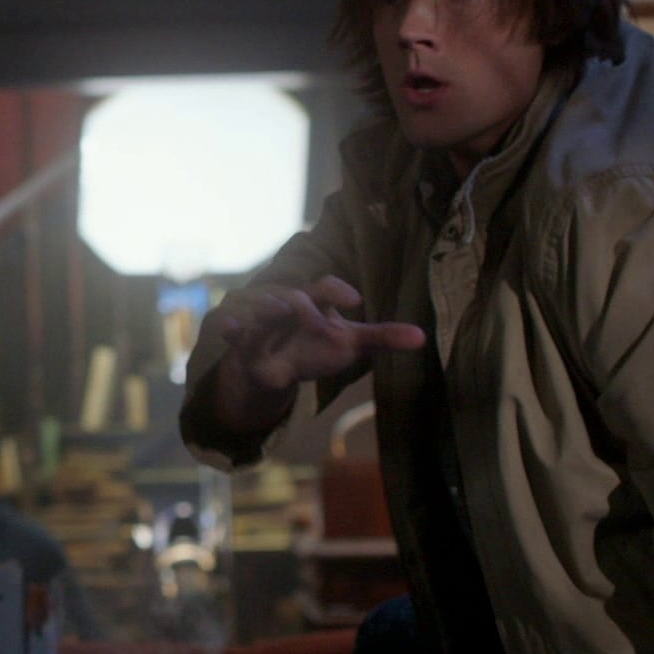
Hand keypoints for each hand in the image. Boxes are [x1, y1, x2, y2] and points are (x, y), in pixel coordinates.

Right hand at [205, 275, 424, 430]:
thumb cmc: (313, 346)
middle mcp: (289, 304)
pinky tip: (231, 330)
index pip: (327, 288)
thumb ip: (381, 337)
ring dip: (266, 307)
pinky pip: (231, 328)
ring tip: (274, 312)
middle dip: (301, 302)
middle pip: (293, 296)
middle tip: (312, 314)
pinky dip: (229, 327)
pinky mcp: (241, 337)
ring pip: (262, 307)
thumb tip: (423, 337)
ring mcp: (263, 320)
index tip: (356, 302)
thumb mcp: (349, 343)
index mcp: (316, 302)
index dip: (338, 292)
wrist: (273, 365)